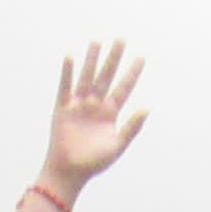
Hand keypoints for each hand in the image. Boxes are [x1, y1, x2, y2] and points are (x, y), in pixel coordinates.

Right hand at [41, 40, 147, 194]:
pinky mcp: (62, 109)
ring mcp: (78, 105)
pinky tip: (71, 58)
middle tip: (121, 39)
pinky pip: (65, 87)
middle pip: (106, 76)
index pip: (123, 88)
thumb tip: (148, 108)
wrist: (70, 172)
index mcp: (110, 113)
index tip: (141, 57)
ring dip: (92, 59)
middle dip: (113, 59)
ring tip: (97, 41)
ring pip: (87, 77)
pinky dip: (68, 73)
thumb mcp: (118, 145)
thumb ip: (132, 127)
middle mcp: (95, 105)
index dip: (132, 73)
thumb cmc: (95, 162)